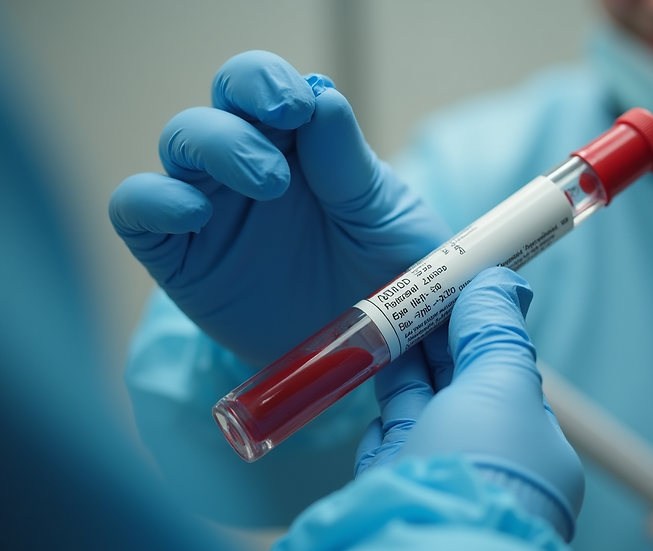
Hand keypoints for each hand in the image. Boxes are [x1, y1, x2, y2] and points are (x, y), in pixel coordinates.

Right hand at [109, 51, 449, 367]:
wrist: (369, 353)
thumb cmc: (386, 276)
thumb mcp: (384, 220)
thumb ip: (350, 163)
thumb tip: (320, 98)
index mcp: (301, 145)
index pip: (264, 85)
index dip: (269, 83)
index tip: (299, 107)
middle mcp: (249, 166)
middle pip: (220, 104)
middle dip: (242, 106)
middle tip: (287, 153)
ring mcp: (212, 209)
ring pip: (179, 142)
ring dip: (213, 146)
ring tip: (267, 185)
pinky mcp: (180, 258)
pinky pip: (136, 210)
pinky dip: (151, 200)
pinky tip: (193, 215)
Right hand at [354, 267, 584, 540]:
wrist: (425, 547)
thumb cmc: (481, 467)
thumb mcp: (500, 386)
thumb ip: (496, 331)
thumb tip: (503, 279)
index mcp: (530, 443)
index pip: (502, 369)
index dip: (477, 324)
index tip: (455, 286)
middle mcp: (486, 461)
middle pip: (456, 386)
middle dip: (435, 340)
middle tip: (414, 292)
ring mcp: (437, 475)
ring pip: (416, 410)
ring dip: (401, 366)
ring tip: (385, 321)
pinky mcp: (391, 488)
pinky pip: (385, 444)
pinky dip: (378, 415)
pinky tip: (369, 382)